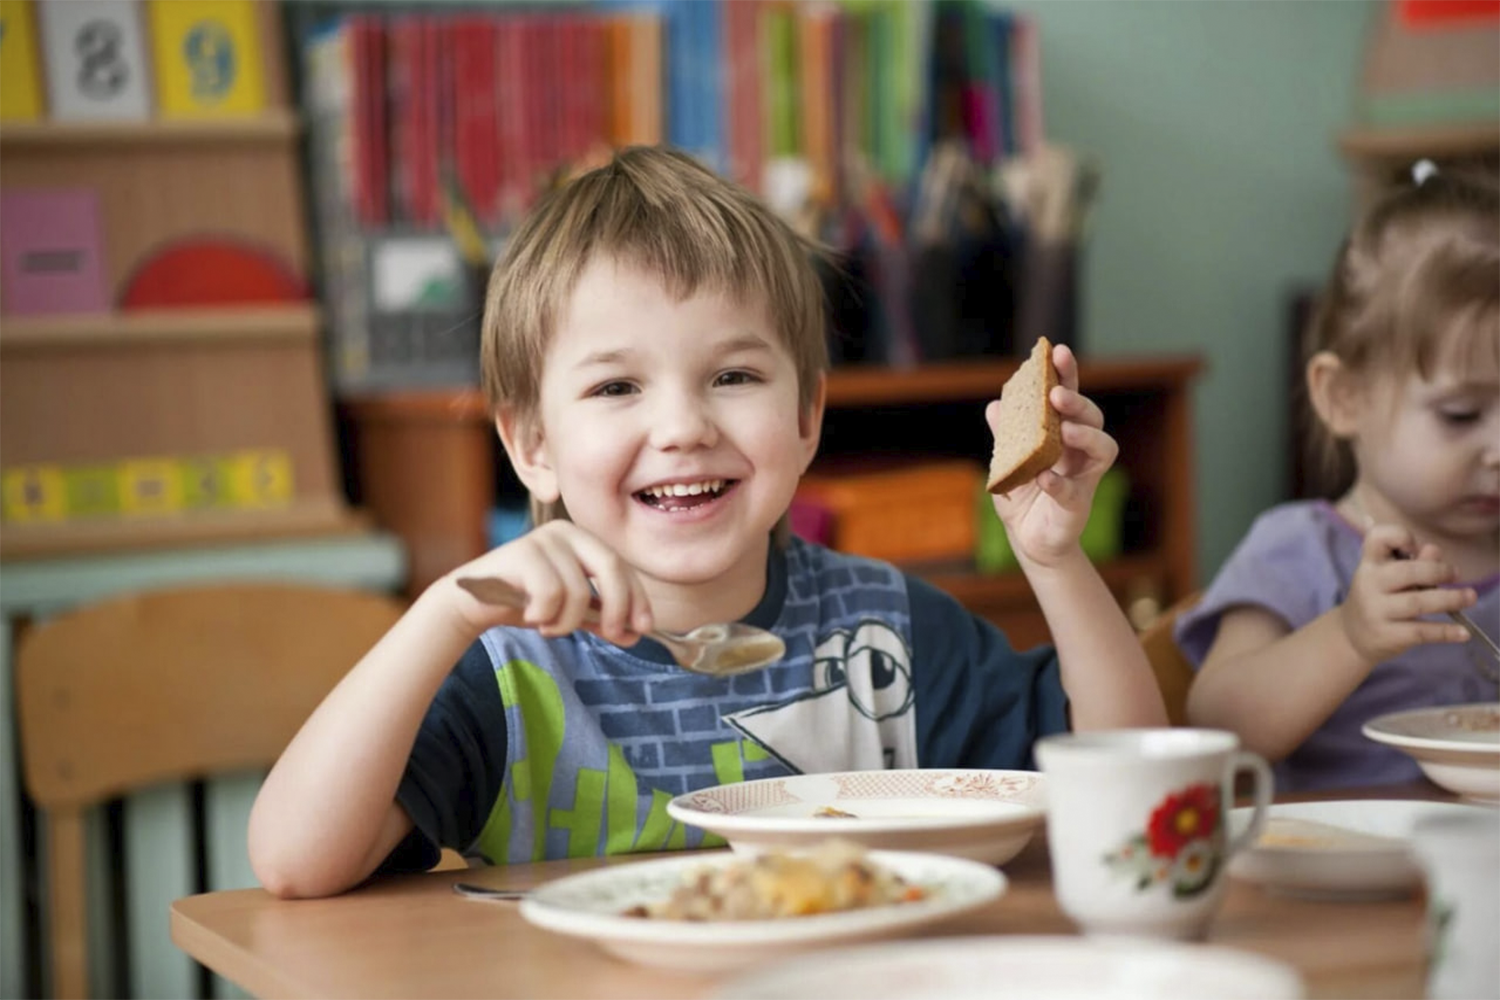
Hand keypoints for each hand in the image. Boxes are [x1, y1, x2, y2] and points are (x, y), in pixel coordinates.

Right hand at [437, 520, 653, 644]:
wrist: (474, 602)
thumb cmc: (525, 602)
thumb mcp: (571, 611)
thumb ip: (601, 618)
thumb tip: (636, 633)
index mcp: (584, 540)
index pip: (624, 568)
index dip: (638, 599)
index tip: (643, 629)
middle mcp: (567, 532)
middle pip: (611, 568)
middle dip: (617, 607)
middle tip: (610, 634)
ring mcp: (544, 538)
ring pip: (578, 591)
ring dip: (566, 622)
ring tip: (547, 625)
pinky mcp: (523, 552)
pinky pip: (551, 594)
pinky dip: (544, 615)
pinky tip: (531, 615)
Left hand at [987, 344, 1117, 566]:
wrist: (1028, 539)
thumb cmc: (1024, 496)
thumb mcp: (1007, 462)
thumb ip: (1005, 436)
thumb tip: (995, 406)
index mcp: (1062, 434)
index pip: (1068, 398)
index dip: (1067, 374)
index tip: (1058, 351)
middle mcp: (1079, 450)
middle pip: (1093, 417)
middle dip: (1078, 401)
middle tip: (1058, 395)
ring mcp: (1083, 476)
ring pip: (1103, 448)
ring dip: (1085, 435)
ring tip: (1065, 430)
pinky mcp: (1078, 503)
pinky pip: (1073, 490)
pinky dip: (1058, 483)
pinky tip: (1043, 478)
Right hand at [1338, 524, 1474, 663]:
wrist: (1351, 637)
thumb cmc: (1377, 600)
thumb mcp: (1389, 578)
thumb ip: (1414, 563)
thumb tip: (1434, 550)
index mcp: (1369, 564)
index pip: (1377, 538)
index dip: (1399, 536)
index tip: (1415, 546)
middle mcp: (1368, 585)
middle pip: (1406, 572)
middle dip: (1437, 570)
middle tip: (1455, 574)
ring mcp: (1376, 611)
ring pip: (1417, 602)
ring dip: (1449, 599)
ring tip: (1469, 597)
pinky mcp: (1387, 635)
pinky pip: (1420, 632)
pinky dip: (1445, 632)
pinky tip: (1463, 633)